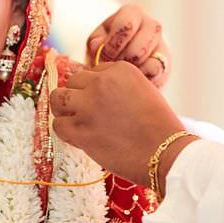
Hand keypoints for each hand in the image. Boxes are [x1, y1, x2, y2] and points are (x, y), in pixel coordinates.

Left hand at [51, 62, 192, 186]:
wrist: (165, 152)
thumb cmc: (160, 126)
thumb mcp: (142, 91)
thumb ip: (117, 86)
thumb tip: (91, 92)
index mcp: (119, 69)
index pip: (92, 72)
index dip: (94, 89)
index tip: (103, 104)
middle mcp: (100, 82)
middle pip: (73, 82)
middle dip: (77, 96)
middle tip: (87, 113)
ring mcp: (87, 105)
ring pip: (57, 98)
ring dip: (64, 110)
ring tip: (75, 121)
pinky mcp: (79, 130)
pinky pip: (57, 124)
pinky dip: (65, 131)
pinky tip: (78, 136)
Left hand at [87, 4, 170, 87]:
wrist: (121, 64)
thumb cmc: (106, 47)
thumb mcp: (96, 41)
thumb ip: (95, 42)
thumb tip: (97, 46)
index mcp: (132, 13)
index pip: (126, 26)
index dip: (113, 45)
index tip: (107, 55)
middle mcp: (151, 24)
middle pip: (137, 49)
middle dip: (122, 61)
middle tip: (114, 65)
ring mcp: (161, 43)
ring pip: (148, 61)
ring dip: (131, 70)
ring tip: (123, 70)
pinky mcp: (166, 63)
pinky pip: (154, 72)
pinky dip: (140, 77)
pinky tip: (133, 76)